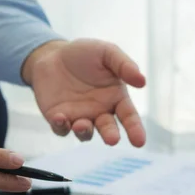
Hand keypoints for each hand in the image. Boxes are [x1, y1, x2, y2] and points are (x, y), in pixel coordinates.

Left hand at [22, 39, 146, 146]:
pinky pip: (61, 129)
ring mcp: (79, 118)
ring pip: (85, 133)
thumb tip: (143, 82)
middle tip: (112, 140)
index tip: (139, 142)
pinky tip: (60, 117)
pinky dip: (61, 126)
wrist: (51, 55)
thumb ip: (124, 65)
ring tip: (81, 125)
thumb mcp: (106, 52)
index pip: (129, 117)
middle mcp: (99, 112)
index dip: (135, 129)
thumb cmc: (83, 54)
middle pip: (108, 129)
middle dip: (110, 135)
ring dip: (84, 131)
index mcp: (115, 98)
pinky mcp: (59, 119)